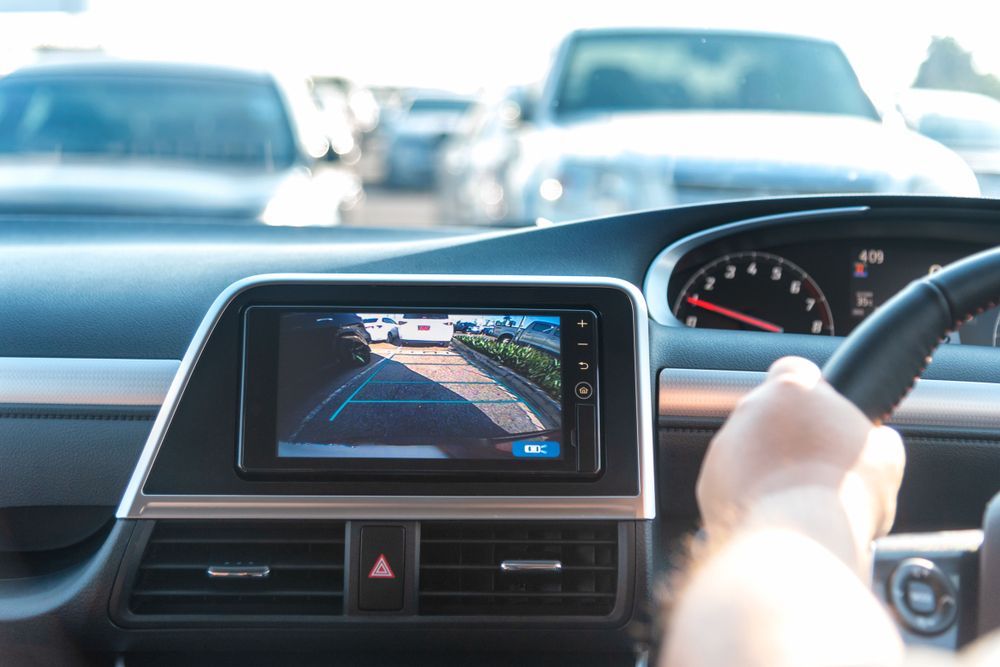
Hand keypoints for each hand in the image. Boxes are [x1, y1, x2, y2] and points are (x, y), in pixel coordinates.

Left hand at [696, 356, 905, 572]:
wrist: (796, 543)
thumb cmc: (842, 497)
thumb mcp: (883, 459)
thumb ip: (873, 438)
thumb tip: (877, 442)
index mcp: (793, 392)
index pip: (795, 369)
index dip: (810, 390)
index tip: (822, 411)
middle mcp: (750, 411)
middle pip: (768, 412)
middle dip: (788, 435)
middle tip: (815, 466)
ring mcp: (724, 446)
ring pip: (746, 449)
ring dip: (766, 466)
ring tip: (796, 499)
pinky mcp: (709, 481)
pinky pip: (730, 481)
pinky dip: (747, 493)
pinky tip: (773, 515)